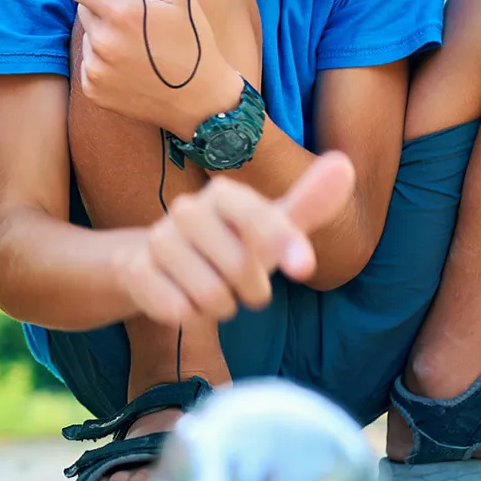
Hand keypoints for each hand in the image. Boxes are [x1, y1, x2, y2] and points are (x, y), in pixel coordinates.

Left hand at [62, 0, 241, 137]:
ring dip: (106, 35)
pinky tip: (133, 68)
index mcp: (121, 12)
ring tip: (140, 48)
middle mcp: (102, 41)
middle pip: (83, 7)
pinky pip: (89, 62)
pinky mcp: (93, 89)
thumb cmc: (192, 40)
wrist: (200, 99)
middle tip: (139, 22)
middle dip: (105, 7)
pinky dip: (105, 61)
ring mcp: (95, 69)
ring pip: (88, 35)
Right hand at [116, 152, 355, 324]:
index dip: (283, 243)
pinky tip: (182, 300)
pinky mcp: (135, 270)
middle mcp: (187, 211)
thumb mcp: (271, 230)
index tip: (304, 268)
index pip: (259, 217)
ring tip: (213, 293)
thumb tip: (345, 165)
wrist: (160, 265)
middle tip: (243, 286)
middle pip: (239, 268)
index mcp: (224, 195)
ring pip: (209, 295)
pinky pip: (176, 309)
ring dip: (220, 306)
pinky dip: (189, 316)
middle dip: (251, 291)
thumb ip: (308, 204)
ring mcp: (157, 240)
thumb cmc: (229, 246)